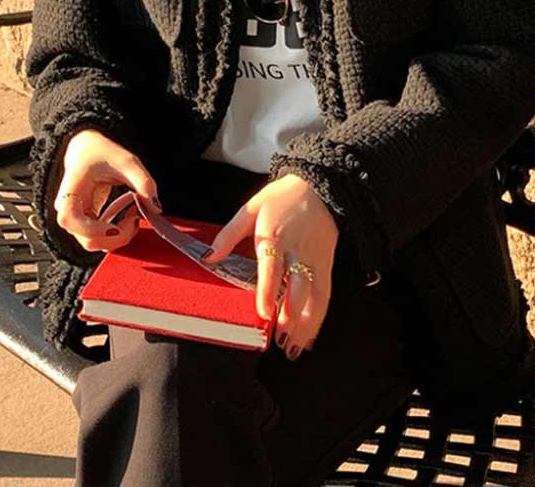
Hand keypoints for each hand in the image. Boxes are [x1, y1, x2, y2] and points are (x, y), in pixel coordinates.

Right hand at [54, 127, 161, 253]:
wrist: (88, 149)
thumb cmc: (101, 153)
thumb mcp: (126, 161)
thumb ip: (143, 182)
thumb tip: (155, 208)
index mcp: (70, 190)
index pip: (70, 220)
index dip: (92, 230)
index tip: (116, 226)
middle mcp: (68, 209)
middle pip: (86, 240)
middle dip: (116, 236)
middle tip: (136, 217)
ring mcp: (76, 219)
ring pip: (94, 243)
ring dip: (119, 236)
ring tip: (134, 214)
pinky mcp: (85, 223)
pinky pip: (100, 238)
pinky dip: (118, 233)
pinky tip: (130, 216)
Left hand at [200, 173, 338, 360]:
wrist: (318, 187)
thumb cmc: (281, 198)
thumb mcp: (251, 208)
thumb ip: (229, 235)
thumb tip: (208, 257)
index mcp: (275, 236)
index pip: (272, 267)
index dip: (268, 290)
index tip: (263, 311)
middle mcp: (297, 252)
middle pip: (297, 287)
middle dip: (291, 315)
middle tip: (280, 339)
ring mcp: (314, 261)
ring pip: (314, 297)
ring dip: (305, 323)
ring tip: (293, 347)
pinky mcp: (326, 265)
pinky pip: (325, 295)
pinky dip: (318, 318)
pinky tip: (309, 337)